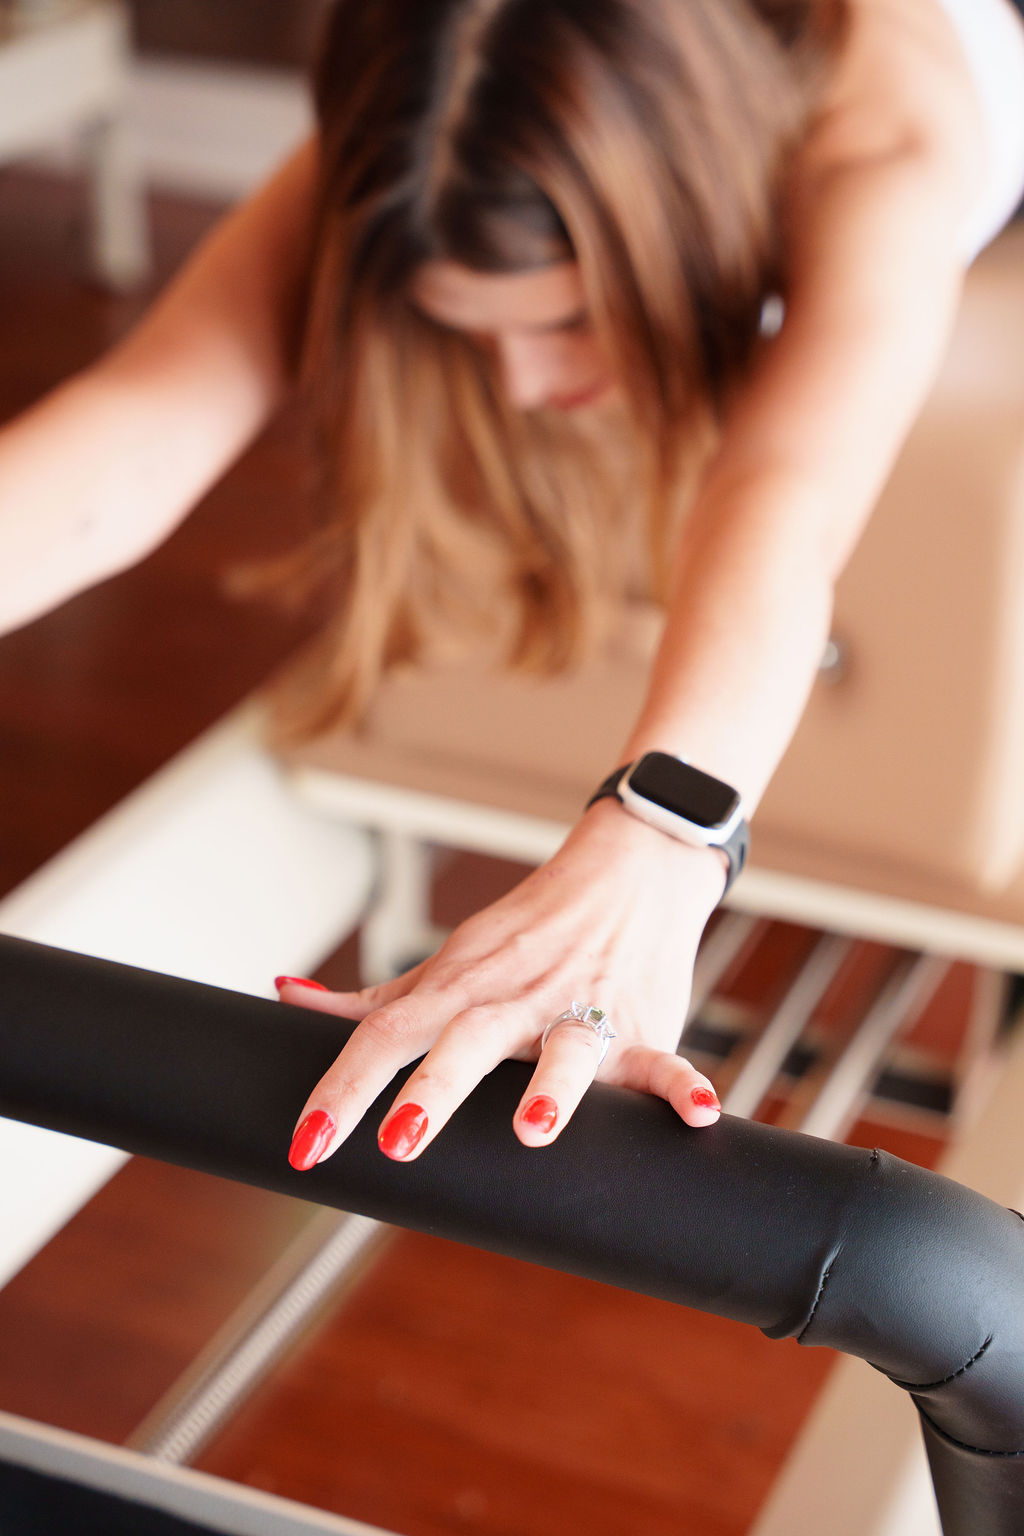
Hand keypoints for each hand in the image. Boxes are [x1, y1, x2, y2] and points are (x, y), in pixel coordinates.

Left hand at [278, 800, 726, 1169]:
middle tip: (397, 1141)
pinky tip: (695, 1115)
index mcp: (459, 988)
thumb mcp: (449, 960)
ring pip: (566, 1049)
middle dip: (433, 1090)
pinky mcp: (641, 1026)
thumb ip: (377, 996)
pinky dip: (681, 1086)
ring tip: (535, 1130)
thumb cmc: (528, 929)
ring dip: (553, 1087)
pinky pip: (664, 1060)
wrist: (628, 873)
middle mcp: (514, 1000)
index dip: (343, 1088)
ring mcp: (580, 1011)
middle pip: (467, 1042)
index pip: (387, 1036)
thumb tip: (287, 998)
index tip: (306, 1145)